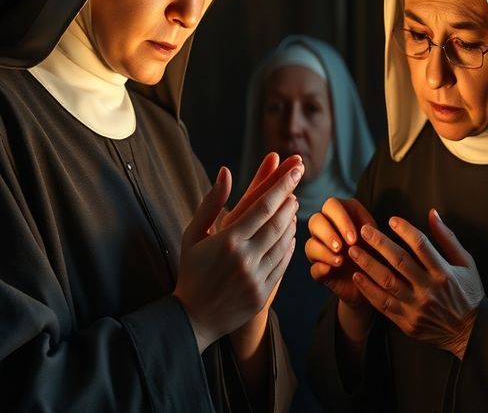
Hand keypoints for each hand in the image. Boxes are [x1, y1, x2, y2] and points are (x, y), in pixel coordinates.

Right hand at [174, 162, 301, 351]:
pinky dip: (289, 247)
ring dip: (291, 222)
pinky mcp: (263, 293)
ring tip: (293, 208)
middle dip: (290, 201)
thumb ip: (211, 202)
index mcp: (227, 240)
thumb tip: (226, 171)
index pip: (262, 207)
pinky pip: (283, 265)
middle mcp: (244, 258)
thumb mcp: (193, 235)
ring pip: (283, 243)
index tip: (294, 170)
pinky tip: (289, 235)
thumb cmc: (191, 271)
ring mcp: (256, 277)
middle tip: (296, 186)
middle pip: (278, 223)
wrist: (192, 317)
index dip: (281, 186)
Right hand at [306, 196, 377, 310]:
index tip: (354, 237)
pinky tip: (329, 270)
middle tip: (341, 247)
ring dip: (323, 251)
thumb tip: (365, 229)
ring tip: (339, 261)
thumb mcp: (381, 240)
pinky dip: (320, 268)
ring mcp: (322, 250)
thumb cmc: (380, 254)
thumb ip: (373, 232)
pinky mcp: (322, 270)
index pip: (331, 205)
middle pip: (315, 221)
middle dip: (327, 233)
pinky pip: (313, 268)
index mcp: (343, 216)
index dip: (340, 219)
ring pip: (310, 244)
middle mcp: (328, 229)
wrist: (380, 281)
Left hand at [349, 209, 483, 358]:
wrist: (470, 333)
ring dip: (368, 265)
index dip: (405, 230)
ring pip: (387, 283)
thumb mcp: (466, 263)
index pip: (421, 245)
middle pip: (399, 261)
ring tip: (353, 251)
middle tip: (364, 231)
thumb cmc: (468, 292)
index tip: (391, 220)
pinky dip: (368, 290)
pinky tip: (357, 277)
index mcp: (444, 273)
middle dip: (379, 244)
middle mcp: (429, 289)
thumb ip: (447, 238)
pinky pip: (383, 304)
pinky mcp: (407, 322)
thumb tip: (432, 213)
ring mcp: (416, 307)